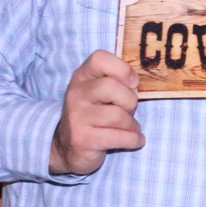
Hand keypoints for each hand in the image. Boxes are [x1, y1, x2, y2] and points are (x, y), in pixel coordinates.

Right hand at [49, 50, 143, 175]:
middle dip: (130, 101)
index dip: (122, 69)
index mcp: (82, 76)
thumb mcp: (101, 93)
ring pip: (117, 115)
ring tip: (130, 128)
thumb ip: (117, 82)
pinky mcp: (82, 139)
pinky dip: (134, 139)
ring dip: (132, 125)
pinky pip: (119, 137)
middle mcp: (76, 93)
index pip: (99, 59)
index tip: (132, 83)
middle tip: (129, 111)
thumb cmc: (95, 115)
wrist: (68, 147)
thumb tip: (136, 84)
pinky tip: (135, 140)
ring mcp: (76, 117)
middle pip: (111, 87)